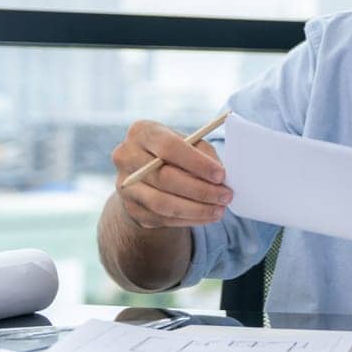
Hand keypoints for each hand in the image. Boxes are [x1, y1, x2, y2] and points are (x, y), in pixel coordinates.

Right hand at [112, 120, 231, 229]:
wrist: (146, 173)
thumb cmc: (175, 152)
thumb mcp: (188, 143)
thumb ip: (203, 154)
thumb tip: (221, 178)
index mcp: (141, 132)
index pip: (169, 147)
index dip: (197, 163)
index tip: (221, 175)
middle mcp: (126, 157)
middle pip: (165, 178)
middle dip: (201, 190)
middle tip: (226, 196)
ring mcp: (126, 185)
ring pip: (163, 203)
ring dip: (196, 209)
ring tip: (219, 210)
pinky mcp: (131, 209)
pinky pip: (162, 218)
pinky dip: (189, 219)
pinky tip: (207, 216)